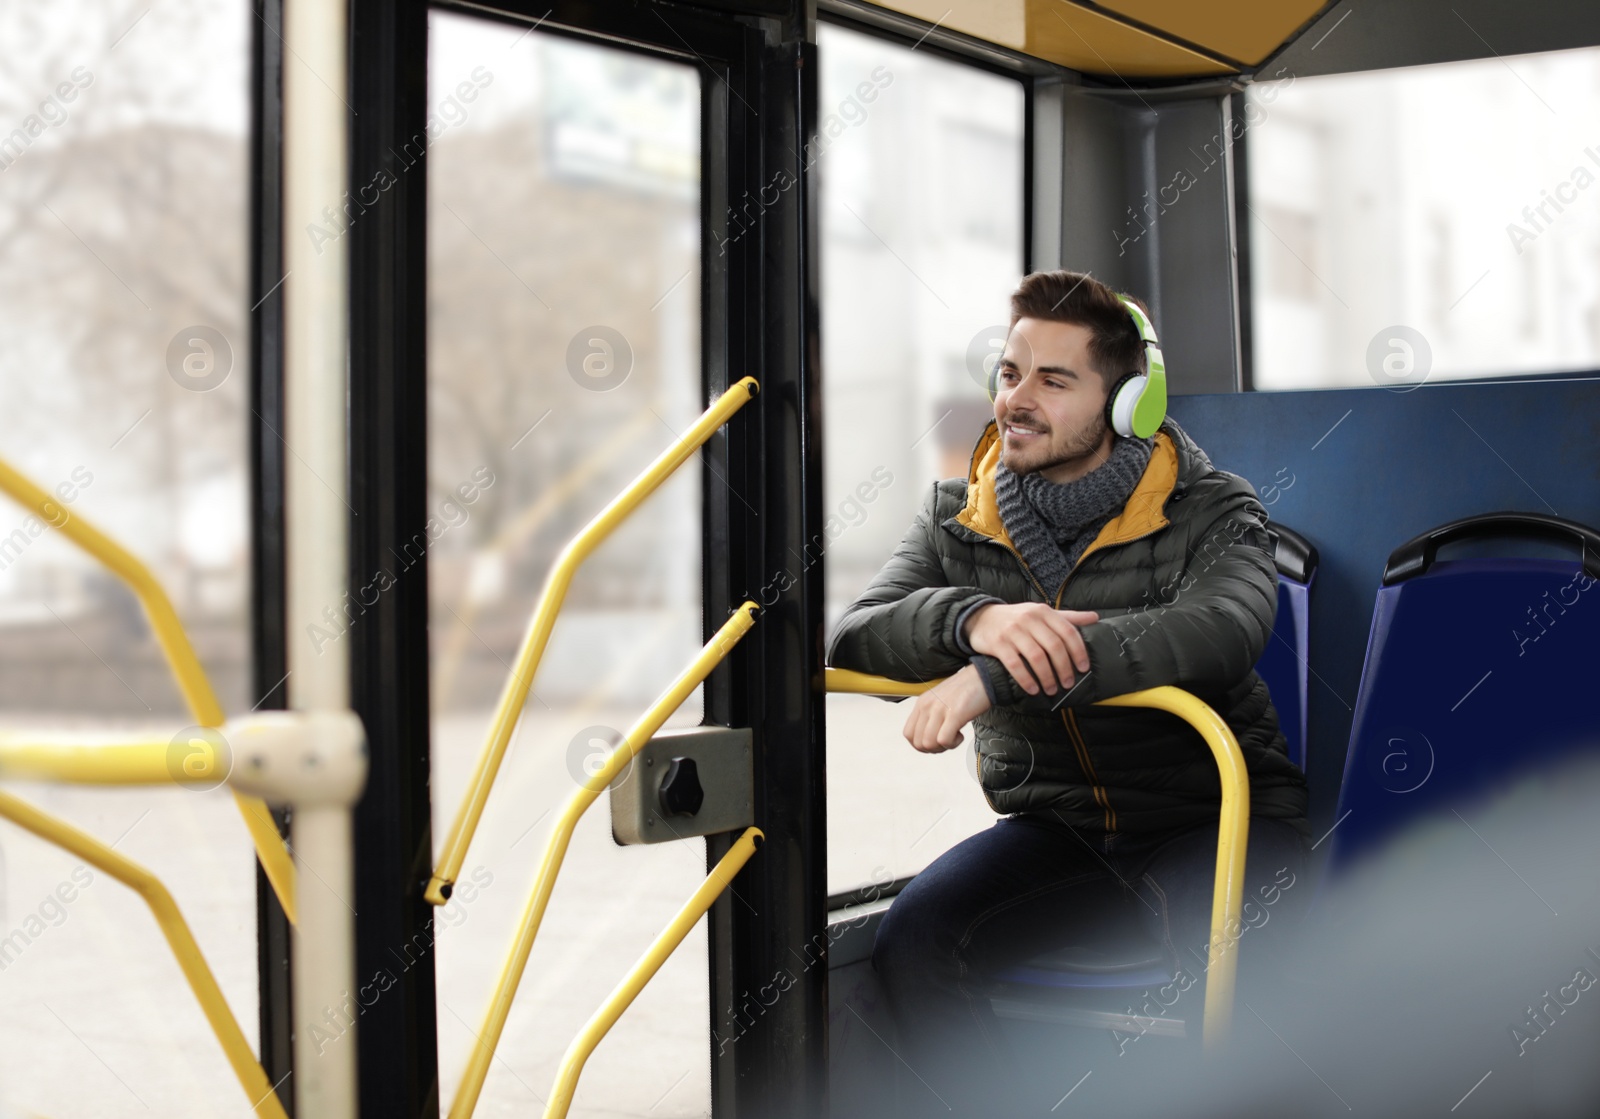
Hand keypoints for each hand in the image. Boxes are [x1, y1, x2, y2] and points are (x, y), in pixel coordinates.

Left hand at [903, 664, 990, 753]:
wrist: (983, 678)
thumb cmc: (965, 691)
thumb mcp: (939, 701)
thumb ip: (930, 716)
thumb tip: (927, 738)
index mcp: (921, 703)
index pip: (908, 734)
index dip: (921, 745)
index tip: (936, 742)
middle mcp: (927, 706)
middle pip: (918, 742)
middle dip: (933, 749)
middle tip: (947, 740)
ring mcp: (939, 709)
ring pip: (928, 743)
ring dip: (943, 747)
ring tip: (955, 736)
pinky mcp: (954, 714)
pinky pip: (944, 740)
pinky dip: (952, 744)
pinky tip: (960, 735)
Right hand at [963, 602, 1099, 695]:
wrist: (981, 617)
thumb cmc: (1017, 618)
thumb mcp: (1041, 614)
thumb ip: (1067, 617)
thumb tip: (1095, 618)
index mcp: (1043, 612)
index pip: (1067, 632)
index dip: (1079, 651)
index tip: (1084, 668)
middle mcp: (1029, 619)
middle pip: (1054, 647)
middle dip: (1064, 668)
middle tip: (1068, 684)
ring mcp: (1012, 631)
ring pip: (1036, 657)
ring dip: (1047, 677)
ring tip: (1052, 690)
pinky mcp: (998, 643)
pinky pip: (1015, 665)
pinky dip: (1026, 680)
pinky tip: (1033, 690)